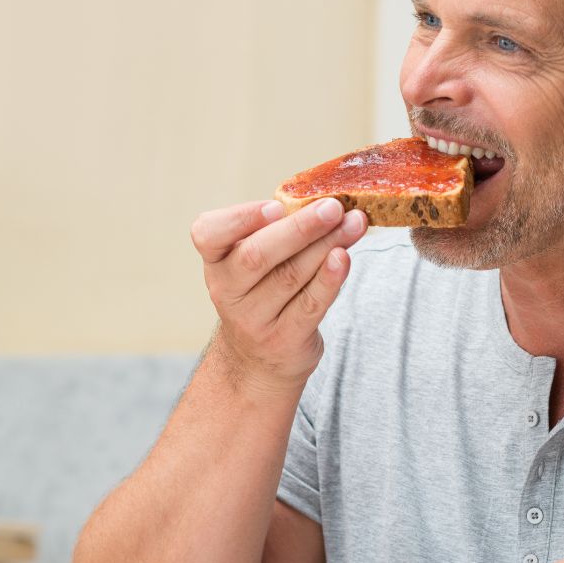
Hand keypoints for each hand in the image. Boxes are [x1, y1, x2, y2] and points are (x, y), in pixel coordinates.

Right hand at [190, 198, 367, 394]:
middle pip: (259, 255)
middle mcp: (227, 290)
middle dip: (300, 228)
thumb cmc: (264, 291)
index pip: (209, 234)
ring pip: (291, 276)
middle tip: (333, 207)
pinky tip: (345, 258)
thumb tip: (327, 201)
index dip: (241, 218)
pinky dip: (329, 280)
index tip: (275, 206)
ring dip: (327, 245)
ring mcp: (253, 319)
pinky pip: (309, 305)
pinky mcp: (284, 339)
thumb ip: (279, 232)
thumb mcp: (255, 261)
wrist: (259, 360)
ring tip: (354, 224)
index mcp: (217, 260)